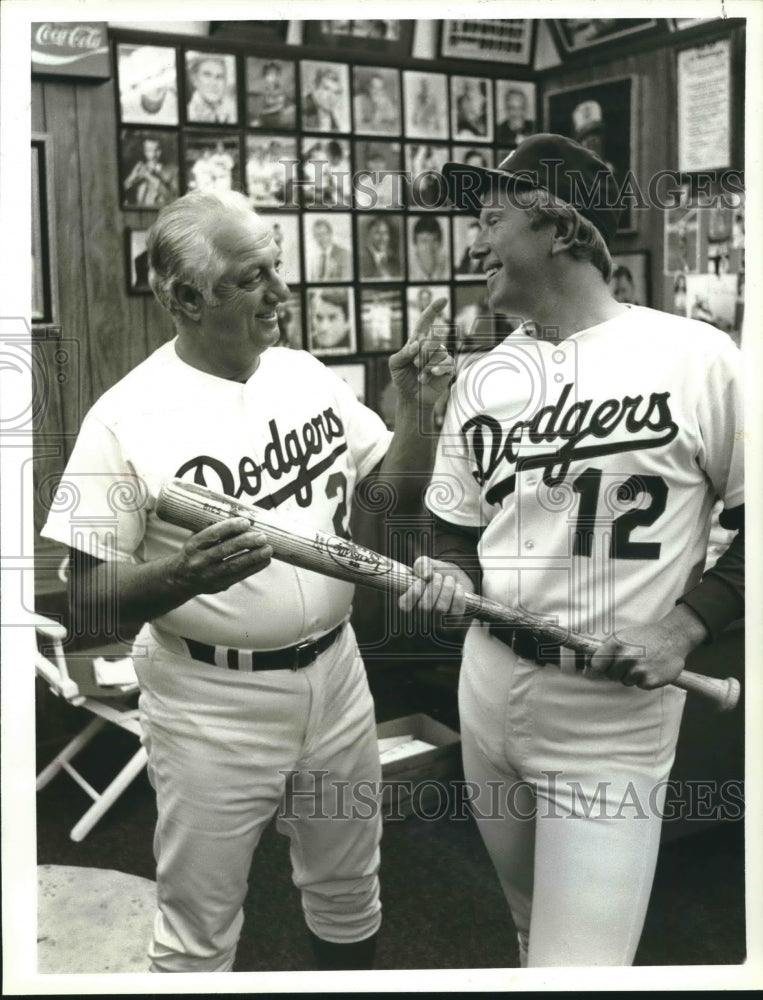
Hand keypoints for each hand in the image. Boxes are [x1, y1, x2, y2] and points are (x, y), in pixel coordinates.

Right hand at [169, 517, 272, 595]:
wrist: (181, 579)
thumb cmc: (195, 552)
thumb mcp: (196, 538)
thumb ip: (213, 529)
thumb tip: (239, 514)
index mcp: (193, 545)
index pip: (212, 534)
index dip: (230, 528)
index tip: (246, 522)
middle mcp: (199, 561)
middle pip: (224, 551)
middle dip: (245, 543)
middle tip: (263, 536)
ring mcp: (209, 575)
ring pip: (233, 565)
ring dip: (253, 557)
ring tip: (268, 549)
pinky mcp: (218, 585)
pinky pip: (238, 576)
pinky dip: (254, 568)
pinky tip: (265, 560)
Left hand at [389, 297, 453, 406]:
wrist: (411, 398)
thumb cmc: (402, 379)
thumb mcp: (395, 365)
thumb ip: (402, 353)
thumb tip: (416, 344)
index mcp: (418, 342)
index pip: (425, 322)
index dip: (433, 310)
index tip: (443, 299)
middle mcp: (431, 347)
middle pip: (432, 340)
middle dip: (422, 353)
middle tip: (415, 364)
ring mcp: (441, 357)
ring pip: (439, 353)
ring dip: (426, 365)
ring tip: (420, 375)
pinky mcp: (448, 368)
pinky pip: (446, 363)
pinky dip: (436, 369)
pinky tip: (430, 376)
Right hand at [398, 556, 471, 614]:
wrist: (455, 578)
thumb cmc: (435, 573)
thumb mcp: (426, 565)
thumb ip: (421, 564)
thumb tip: (426, 574)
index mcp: (409, 603)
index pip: (405, 605)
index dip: (414, 591)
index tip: (422, 580)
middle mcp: (422, 615)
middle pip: (424, 607)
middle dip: (434, 586)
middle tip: (438, 576)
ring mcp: (438, 620)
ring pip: (441, 608)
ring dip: (447, 588)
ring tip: (449, 579)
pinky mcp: (453, 620)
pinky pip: (456, 610)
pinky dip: (458, 595)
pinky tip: (457, 587)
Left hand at [588, 607, 706, 689]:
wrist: (672, 637)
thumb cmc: (644, 637)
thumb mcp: (622, 636)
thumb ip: (606, 650)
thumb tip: (588, 668)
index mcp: (616, 644)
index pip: (596, 664)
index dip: (601, 667)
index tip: (605, 666)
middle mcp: (626, 657)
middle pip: (611, 675)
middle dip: (618, 671)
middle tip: (631, 661)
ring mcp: (639, 669)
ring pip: (626, 681)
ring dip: (633, 676)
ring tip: (643, 663)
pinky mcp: (650, 680)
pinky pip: (640, 686)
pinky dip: (645, 680)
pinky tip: (652, 669)